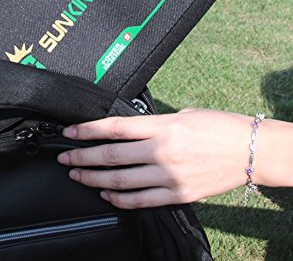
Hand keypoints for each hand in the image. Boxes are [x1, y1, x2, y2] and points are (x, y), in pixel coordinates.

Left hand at [57, 109, 253, 208]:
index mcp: (161, 126)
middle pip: (111, 155)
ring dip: (95, 179)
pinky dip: (120, 198)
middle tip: (65, 159)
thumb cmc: (217, 127)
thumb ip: (152, 124)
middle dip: (82, 157)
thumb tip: (128, 130)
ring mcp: (169, 175)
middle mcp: (161, 151)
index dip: (87, 130)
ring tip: (78, 176)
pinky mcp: (178, 194)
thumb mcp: (181, 115)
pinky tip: (107, 195)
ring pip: (121, 180)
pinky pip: (142, 200)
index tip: (69, 132)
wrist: (249, 150)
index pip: (114, 128)